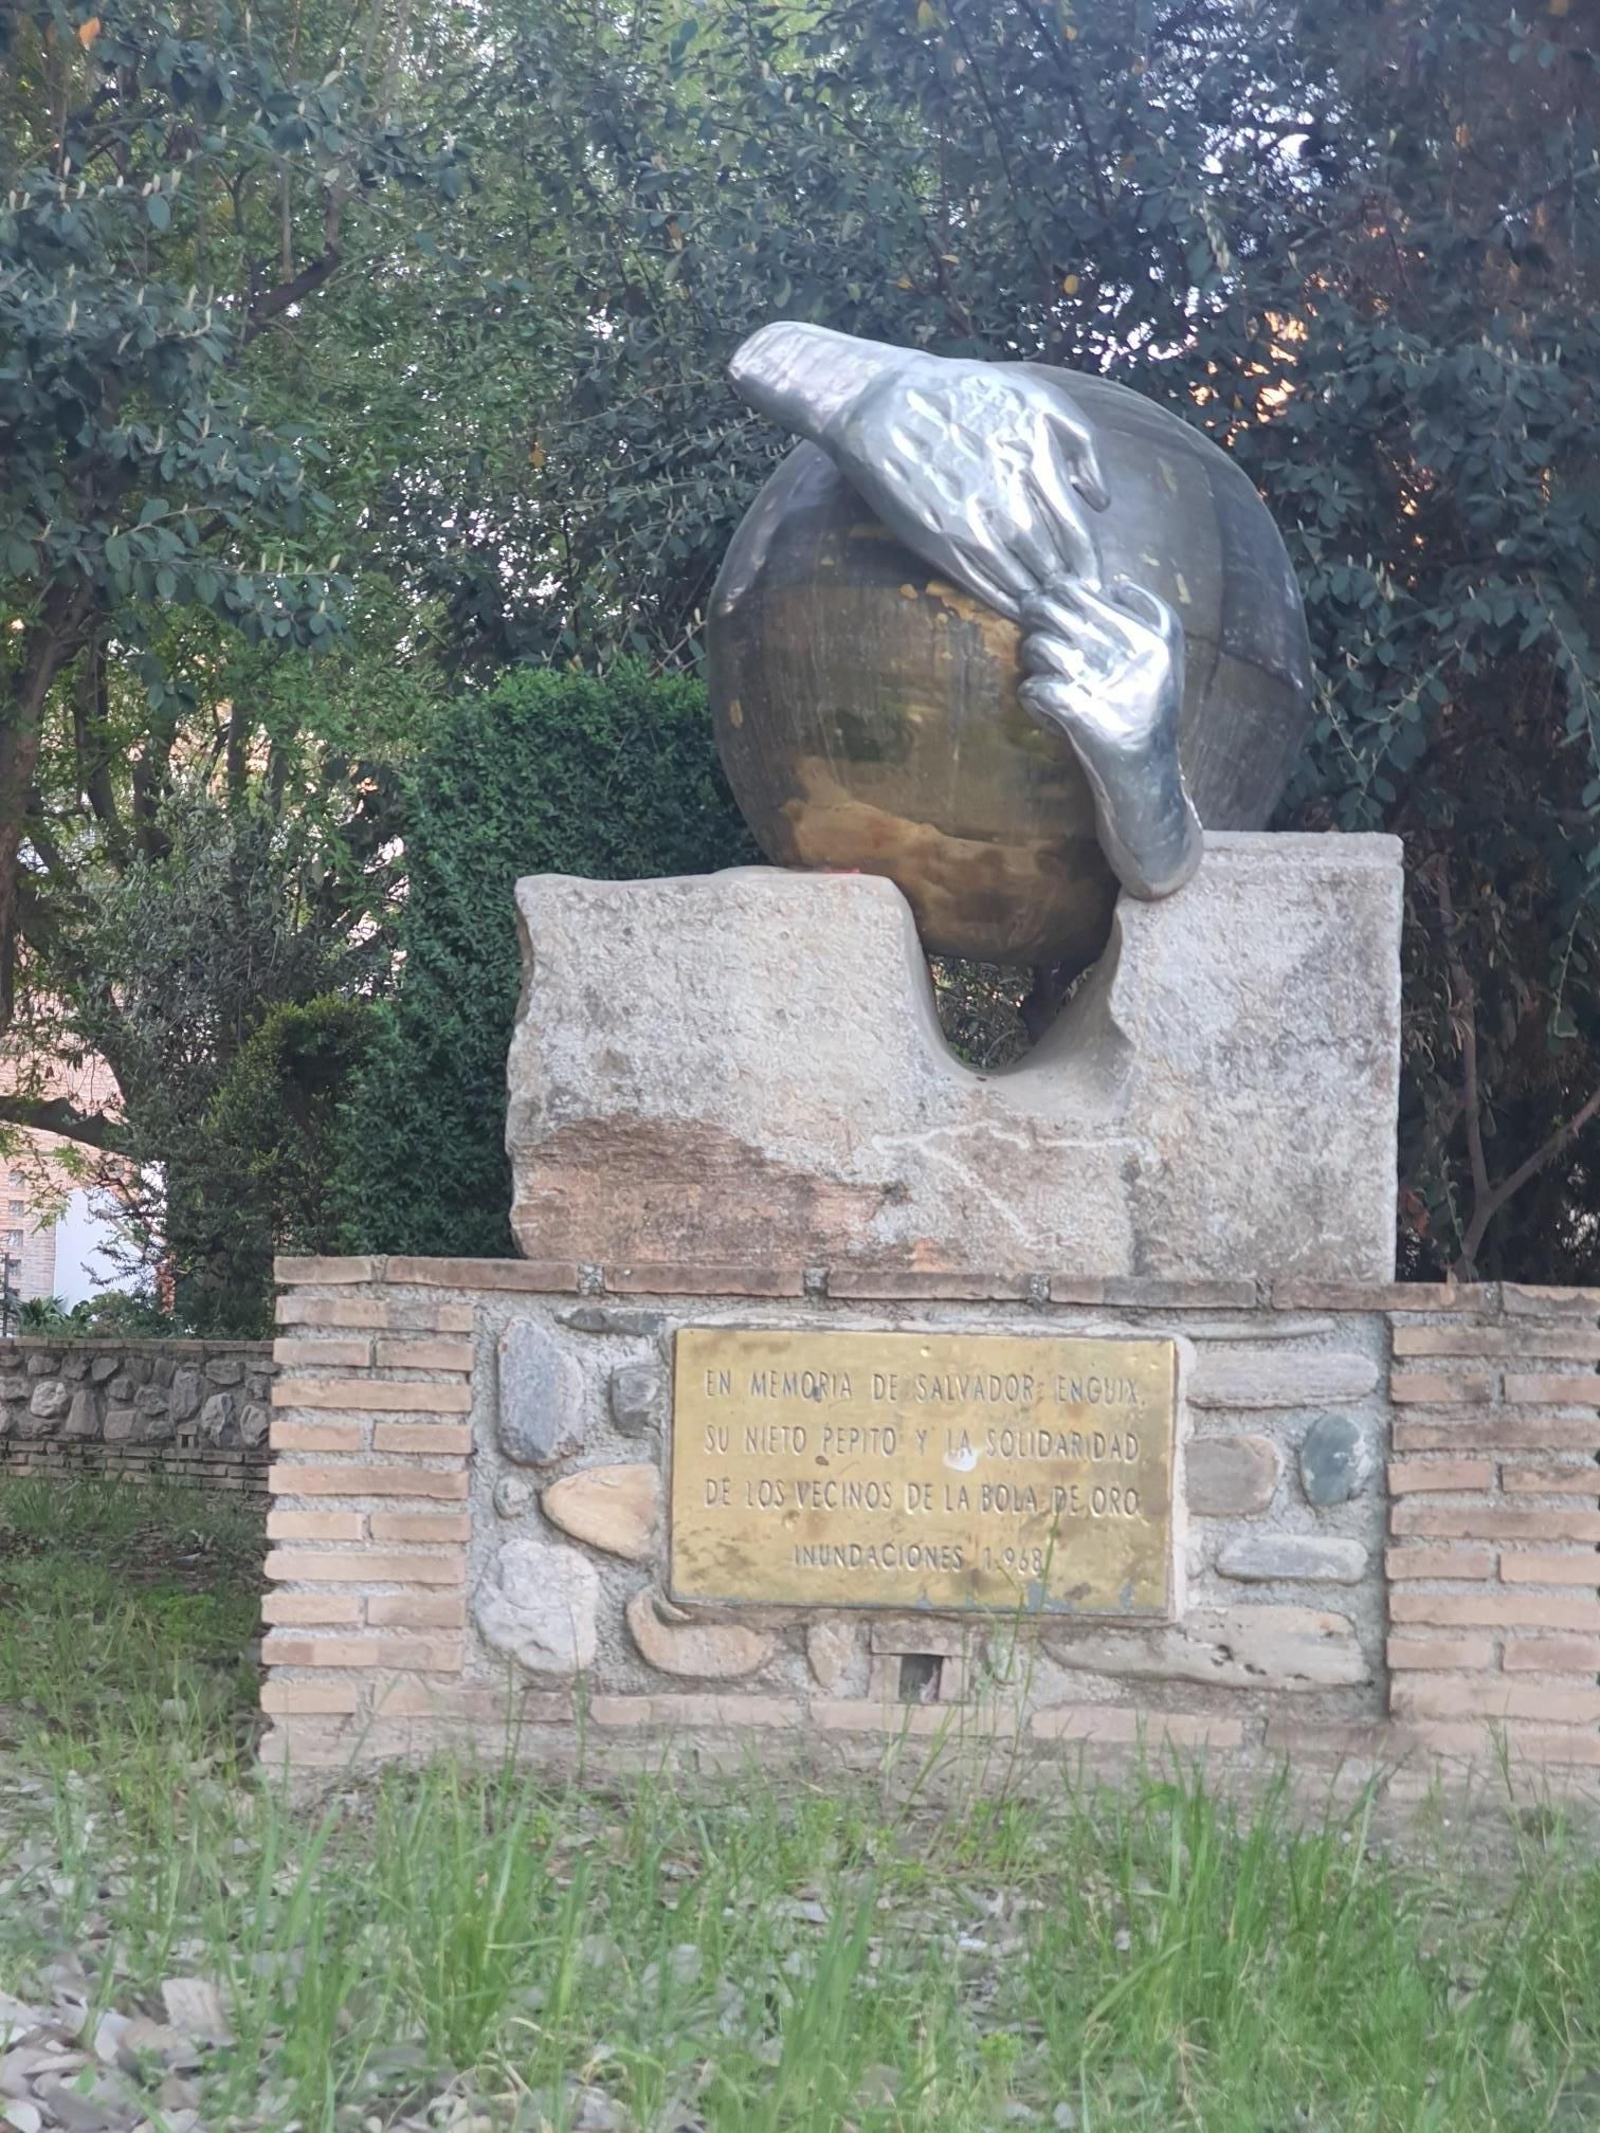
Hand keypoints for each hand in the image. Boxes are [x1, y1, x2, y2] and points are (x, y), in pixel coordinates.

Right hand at [728, 323, 1108, 615]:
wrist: (885, 403)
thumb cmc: (965, 394)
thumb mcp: (1037, 396)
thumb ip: (1081, 444)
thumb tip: (1097, 502)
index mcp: (1036, 462)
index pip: (1076, 532)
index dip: (1088, 562)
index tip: (1096, 578)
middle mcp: (1007, 499)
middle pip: (1051, 561)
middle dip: (1067, 586)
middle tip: (1077, 602)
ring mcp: (971, 524)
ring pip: (1019, 578)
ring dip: (1038, 598)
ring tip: (1052, 609)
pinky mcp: (939, 541)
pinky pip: (982, 583)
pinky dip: (1005, 600)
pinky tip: (1017, 607)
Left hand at [1016, 578, 1201, 900]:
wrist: (1147, 780)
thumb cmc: (1149, 714)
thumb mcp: (1166, 661)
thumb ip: (1148, 616)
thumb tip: (1111, 585)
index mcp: (1154, 637)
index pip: (1083, 590)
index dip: (1055, 596)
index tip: (1054, 614)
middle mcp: (1132, 656)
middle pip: (1055, 610)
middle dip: (1037, 622)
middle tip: (1042, 643)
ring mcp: (1106, 686)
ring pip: (1039, 647)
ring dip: (1033, 661)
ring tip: (1048, 680)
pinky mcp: (1082, 717)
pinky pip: (1034, 687)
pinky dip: (1031, 697)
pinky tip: (1045, 709)